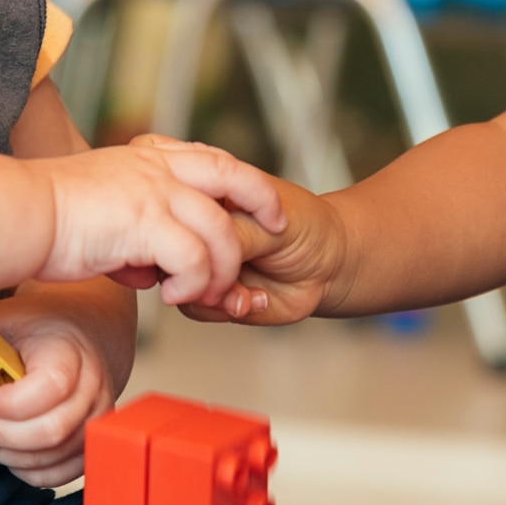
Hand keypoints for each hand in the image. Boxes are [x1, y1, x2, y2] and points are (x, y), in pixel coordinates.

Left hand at [0, 294, 117, 488]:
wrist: (78, 331)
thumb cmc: (36, 327)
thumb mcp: (5, 318)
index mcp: (69, 347)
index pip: (52, 385)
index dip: (12, 404)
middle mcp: (92, 380)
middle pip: (53, 430)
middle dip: (4, 436)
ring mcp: (97, 411)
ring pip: (56, 456)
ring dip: (14, 455)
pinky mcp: (93, 436)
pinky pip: (64, 472)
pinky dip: (32, 470)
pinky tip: (15, 450)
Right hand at [32, 139, 285, 309]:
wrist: (18, 213)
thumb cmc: (46, 216)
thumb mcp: (102, 203)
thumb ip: (133, 223)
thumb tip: (147, 265)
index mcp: (148, 157)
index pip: (210, 158)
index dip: (240, 178)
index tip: (258, 198)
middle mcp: (158, 167)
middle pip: (232, 174)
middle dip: (262, 198)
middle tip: (277, 225)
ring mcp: (154, 192)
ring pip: (219, 228)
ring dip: (222, 265)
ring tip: (210, 291)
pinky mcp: (145, 222)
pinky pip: (192, 257)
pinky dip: (194, 281)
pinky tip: (175, 296)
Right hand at [180, 178, 349, 325]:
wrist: (332, 265)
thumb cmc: (307, 227)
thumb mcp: (271, 224)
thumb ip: (233, 233)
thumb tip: (193, 248)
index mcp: (214, 195)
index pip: (179, 206)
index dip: (188, 225)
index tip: (218, 238)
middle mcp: (203, 229)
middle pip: (172, 247)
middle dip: (198, 267)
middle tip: (228, 275)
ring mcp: (206, 261)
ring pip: (179, 280)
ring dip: (212, 294)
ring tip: (244, 294)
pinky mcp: (213, 293)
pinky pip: (196, 307)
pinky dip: (222, 308)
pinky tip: (251, 301)